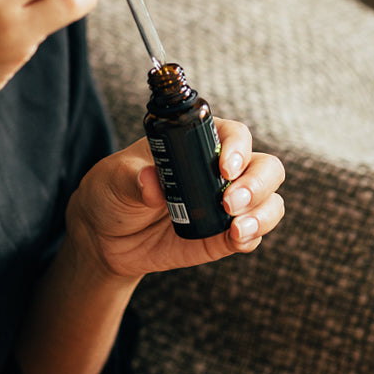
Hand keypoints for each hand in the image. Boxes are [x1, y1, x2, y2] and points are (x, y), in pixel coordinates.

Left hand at [65, 119, 285, 280]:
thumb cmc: (110, 191)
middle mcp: (220, 170)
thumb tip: (151, 182)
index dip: (239, 147)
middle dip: (257, 183)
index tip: (224, 168)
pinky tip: (236, 239)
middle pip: (266, 167)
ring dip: (262, 212)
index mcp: (197, 142)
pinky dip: (252, 237)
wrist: (104, 236)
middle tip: (229, 202)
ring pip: (269, 201)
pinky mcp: (223, 237)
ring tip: (236, 227)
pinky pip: (252, 235)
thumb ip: (132, 178)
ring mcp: (225, 204)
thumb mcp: (114, 178)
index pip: (236, 134)